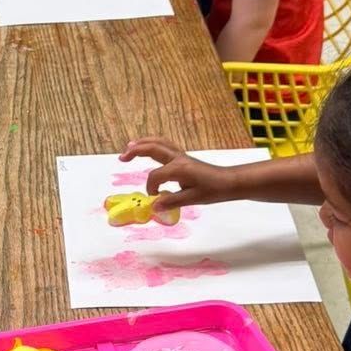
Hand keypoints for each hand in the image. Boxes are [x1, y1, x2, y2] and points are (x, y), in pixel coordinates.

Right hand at [115, 139, 234, 212]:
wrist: (229, 182)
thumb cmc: (214, 190)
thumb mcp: (193, 198)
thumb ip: (172, 201)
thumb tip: (153, 206)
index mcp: (179, 169)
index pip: (155, 176)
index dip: (151, 188)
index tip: (155, 199)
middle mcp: (177, 158)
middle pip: (152, 148)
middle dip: (135, 150)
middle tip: (121, 157)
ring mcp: (180, 156)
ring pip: (158, 143)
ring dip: (143, 143)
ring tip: (130, 147)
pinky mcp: (183, 157)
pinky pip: (164, 146)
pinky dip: (153, 145)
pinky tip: (147, 149)